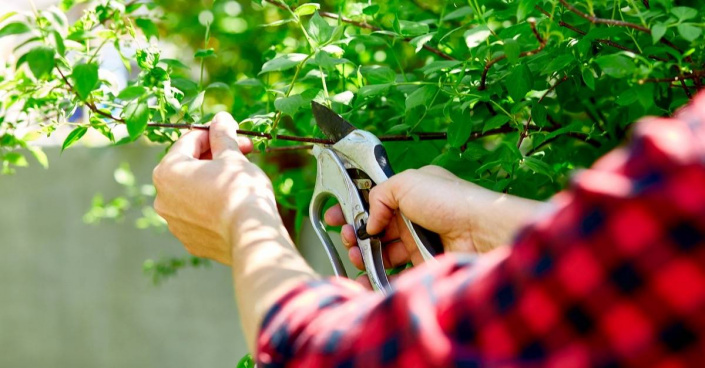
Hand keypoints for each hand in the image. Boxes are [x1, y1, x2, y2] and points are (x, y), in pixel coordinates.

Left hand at [152, 112, 275, 264]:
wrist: (250, 236)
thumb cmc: (239, 190)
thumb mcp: (233, 156)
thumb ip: (223, 135)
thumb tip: (221, 118)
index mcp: (167, 171)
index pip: (189, 141)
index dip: (214, 133)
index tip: (234, 132)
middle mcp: (162, 198)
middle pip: (189, 167)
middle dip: (216, 157)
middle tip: (244, 151)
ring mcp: (174, 223)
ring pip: (193, 192)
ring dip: (213, 181)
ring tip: (241, 178)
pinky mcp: (189, 240)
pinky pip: (200, 215)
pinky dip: (213, 206)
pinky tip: (234, 204)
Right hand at [325, 165, 544, 272]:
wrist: (480, 232)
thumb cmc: (449, 200)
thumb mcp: (407, 182)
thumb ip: (379, 195)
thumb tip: (368, 221)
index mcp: (411, 191)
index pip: (374, 199)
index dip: (352, 207)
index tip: (332, 216)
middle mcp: (413, 216)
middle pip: (374, 227)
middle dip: (354, 232)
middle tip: (345, 236)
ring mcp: (417, 240)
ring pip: (381, 250)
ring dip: (362, 253)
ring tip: (355, 255)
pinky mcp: (422, 263)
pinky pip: (394, 270)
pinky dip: (375, 275)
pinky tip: (363, 276)